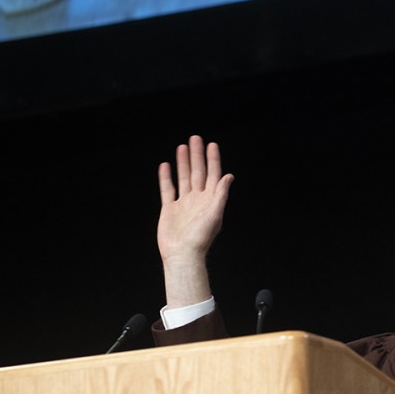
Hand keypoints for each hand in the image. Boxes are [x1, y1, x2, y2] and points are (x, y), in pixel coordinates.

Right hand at [157, 135, 233, 306]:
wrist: (182, 255)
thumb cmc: (200, 239)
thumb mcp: (215, 215)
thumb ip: (221, 195)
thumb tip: (229, 176)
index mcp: (210, 200)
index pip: (213, 174)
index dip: (213, 159)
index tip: (211, 144)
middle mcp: (197, 200)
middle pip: (198, 172)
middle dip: (197, 155)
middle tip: (195, 138)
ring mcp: (183, 204)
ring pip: (183, 178)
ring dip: (183, 163)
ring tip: (182, 147)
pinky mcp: (169, 209)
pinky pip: (167, 190)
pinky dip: (166, 178)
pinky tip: (165, 166)